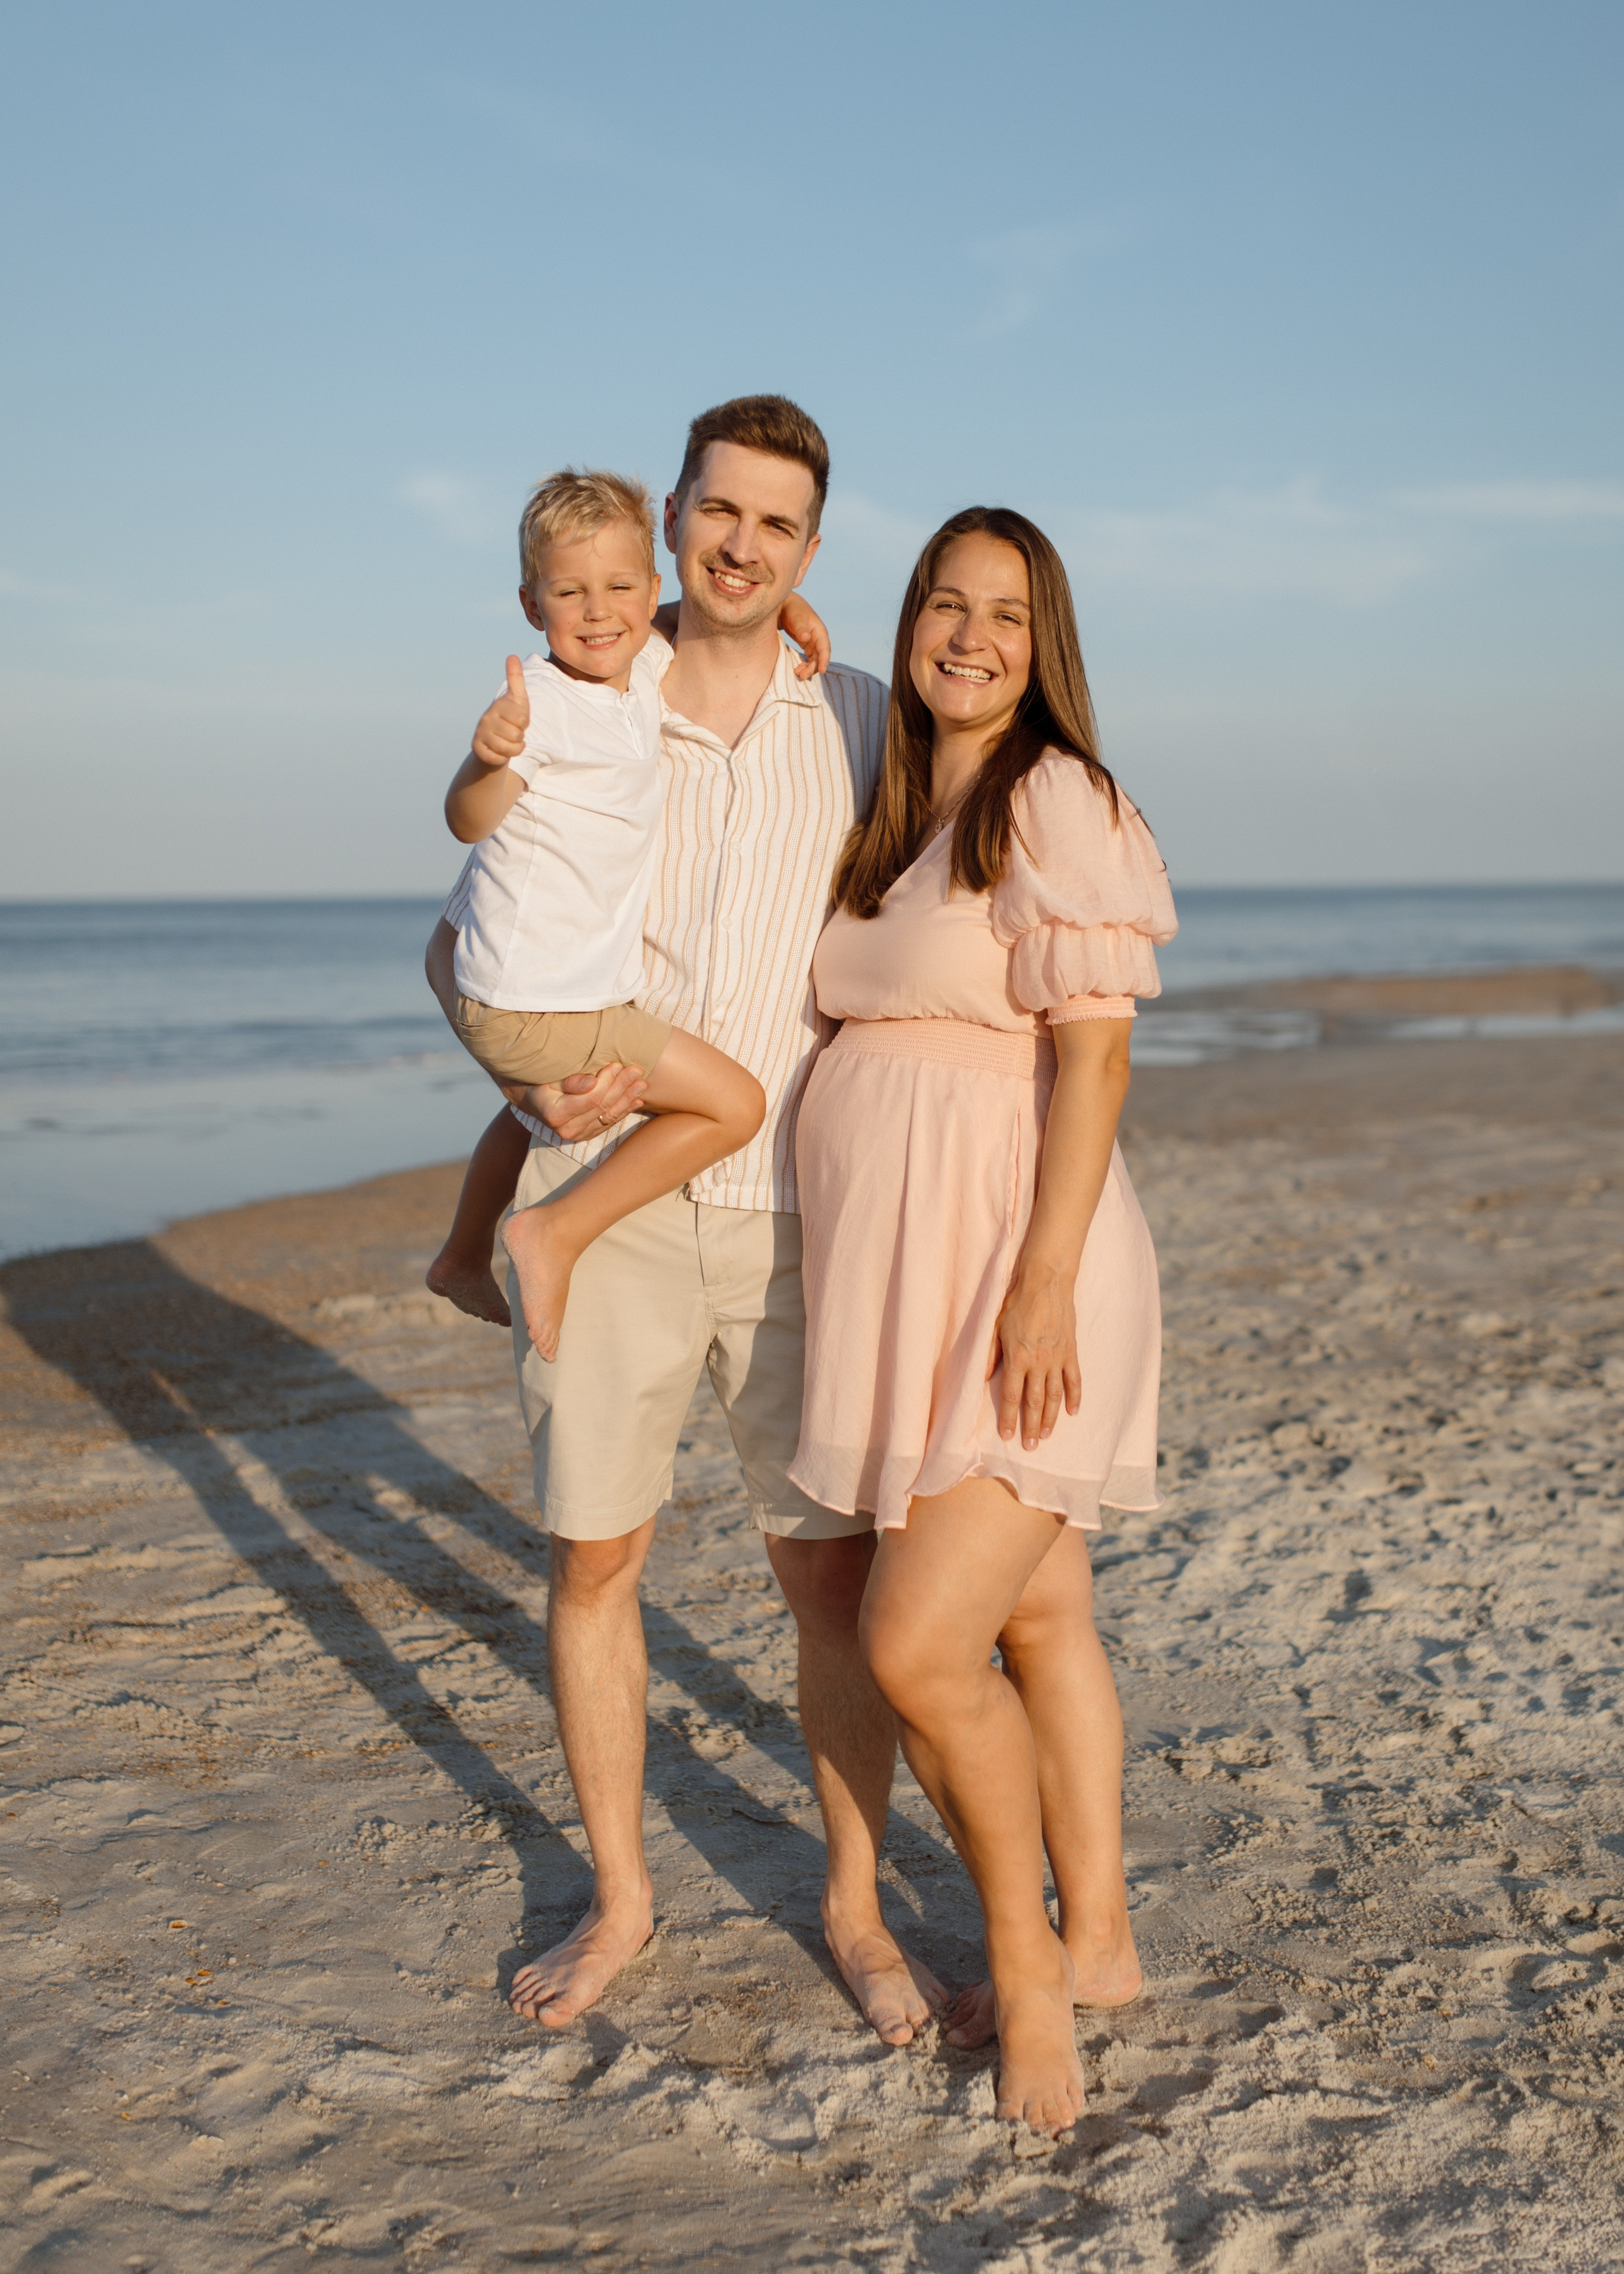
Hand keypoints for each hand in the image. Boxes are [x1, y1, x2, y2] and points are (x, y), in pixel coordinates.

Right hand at [471, 656, 530, 767]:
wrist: (493, 744)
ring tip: (507, 742)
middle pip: (517, 733)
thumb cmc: (509, 720)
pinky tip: (499, 752)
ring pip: (510, 748)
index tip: (517, 720)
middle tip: (511, 733)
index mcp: (498, 706)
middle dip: (520, 737)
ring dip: (514, 749)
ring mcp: (480, 734)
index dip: (525, 722)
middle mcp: (486, 718)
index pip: (522, 716)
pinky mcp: (477, 750)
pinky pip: (500, 758)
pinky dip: (503, 758)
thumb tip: (512, 655)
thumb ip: (515, 679)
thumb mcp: (517, 700)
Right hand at [509, 1060, 648, 1142]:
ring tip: (642, 1084)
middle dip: (622, 1087)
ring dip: (628, 1099)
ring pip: (609, 1116)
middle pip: (602, 1107)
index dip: (606, 1081)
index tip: (617, 1064)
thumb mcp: (549, 1077)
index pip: (591, 1098)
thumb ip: (569, 1081)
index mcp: (556, 1114)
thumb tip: (591, 1083)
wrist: (532, 1099)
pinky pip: (609, 1122)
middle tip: (636, 1070)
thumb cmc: (539, 1081)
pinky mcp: (587, 1135)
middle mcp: (567, 1130)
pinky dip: (624, 1110)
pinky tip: (637, 1099)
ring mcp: (578, 1135)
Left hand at [778, 593, 830, 680]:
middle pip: (820, 657)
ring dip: (809, 668)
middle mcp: (818, 638)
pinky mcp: (806, 645)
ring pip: (815, 659)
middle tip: (802, 676)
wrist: (784, 605)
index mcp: (819, 631)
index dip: (824, 660)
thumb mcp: (796, 617)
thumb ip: (800, 627)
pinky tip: (797, 670)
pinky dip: (805, 665)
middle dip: (813, 668)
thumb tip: (806, 637)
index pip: (824, 648)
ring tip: (798, 675)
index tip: (822, 671)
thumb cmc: (792, 609)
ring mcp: (813, 642)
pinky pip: (809, 658)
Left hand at [988, 1262, 1080, 1450]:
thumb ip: (991, 1354)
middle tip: (1031, 1446)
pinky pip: (1074, 1379)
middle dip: (1031, 1426)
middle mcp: (1038, 1362)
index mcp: (1017, 1357)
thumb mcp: (995, 1326)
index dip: (1008, 1418)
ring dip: (1051, 1418)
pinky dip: (1074, 1396)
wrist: (1047, 1282)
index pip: (1011, 1396)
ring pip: (1055, 1395)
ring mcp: (1057, 1358)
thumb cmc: (1017, 1302)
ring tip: (1047, 1435)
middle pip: (1034, 1402)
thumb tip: (983, 1377)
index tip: (1007, 1435)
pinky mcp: (1071, 1351)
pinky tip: (1072, 1411)